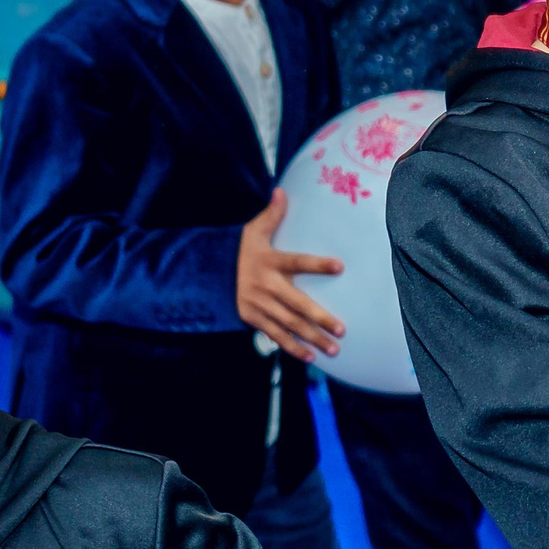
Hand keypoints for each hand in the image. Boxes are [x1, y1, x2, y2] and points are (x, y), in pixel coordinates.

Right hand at [237, 189, 345, 360]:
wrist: (206, 274)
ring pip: (289, 324)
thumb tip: (282, 192)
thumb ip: (271, 216)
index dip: (317, 264)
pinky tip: (311, 356)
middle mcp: (265, 286)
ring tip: (334, 348)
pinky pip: (275, 335)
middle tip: (342, 329)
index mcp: (269, 262)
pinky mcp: (253, 319)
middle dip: (320, 318)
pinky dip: (292, 347)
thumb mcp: (251, 232)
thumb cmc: (238, 251)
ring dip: (312, 338)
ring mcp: (258, 305)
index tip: (340, 266)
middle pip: (297, 304)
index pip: (297, 262)